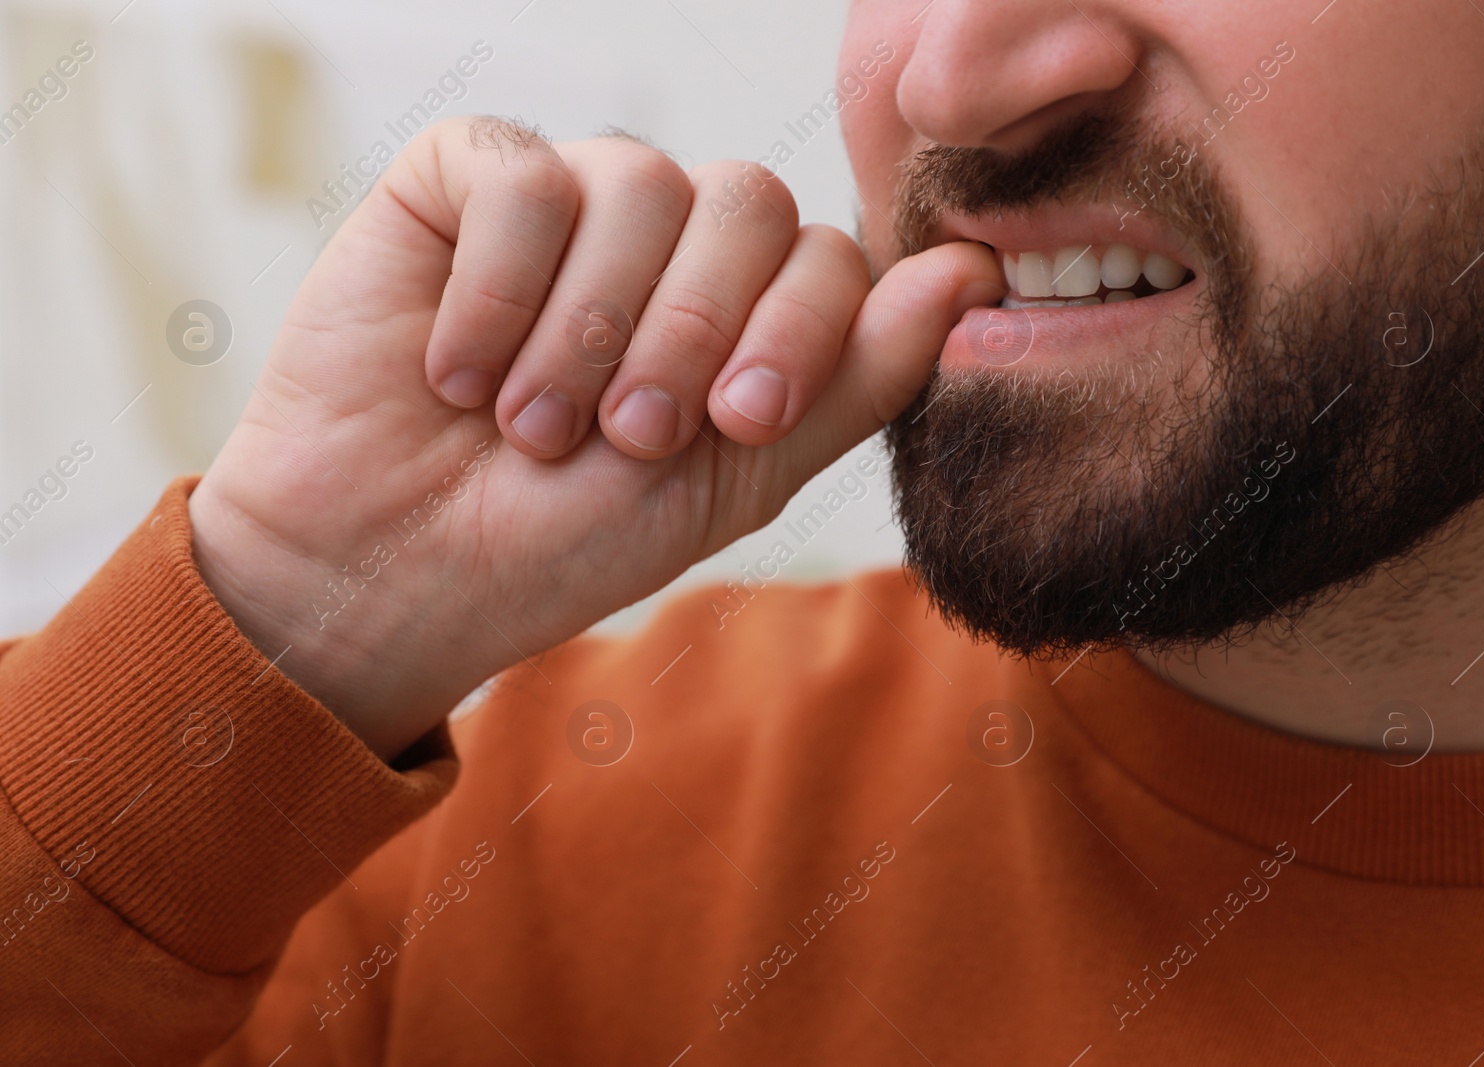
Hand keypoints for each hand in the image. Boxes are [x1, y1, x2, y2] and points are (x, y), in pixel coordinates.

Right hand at [188, 117, 1001, 760]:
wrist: (393, 572)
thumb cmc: (561, 538)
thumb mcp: (734, 480)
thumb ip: (855, 379)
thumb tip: (973, 273)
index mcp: (742, 306)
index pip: (827, 255)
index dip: (797, 331)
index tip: (734, 423)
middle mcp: (667, 239)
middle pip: (748, 201)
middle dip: (693, 333)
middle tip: (624, 436)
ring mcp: (568, 201)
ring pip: (639, 182)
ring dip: (586, 332)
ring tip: (526, 424)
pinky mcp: (460, 181)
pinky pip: (520, 178)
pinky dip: (496, 290)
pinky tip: (454, 371)